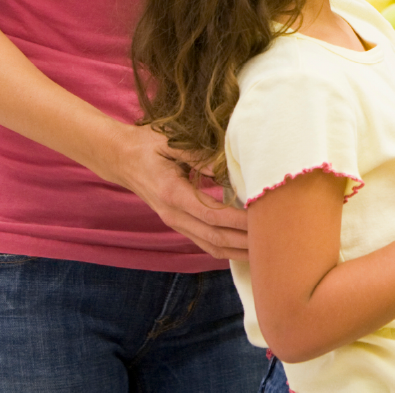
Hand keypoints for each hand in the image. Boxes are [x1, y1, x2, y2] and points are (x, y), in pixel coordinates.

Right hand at [108, 123, 250, 260]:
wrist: (120, 158)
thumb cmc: (148, 145)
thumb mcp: (173, 143)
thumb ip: (200, 155)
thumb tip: (227, 166)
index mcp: (173, 193)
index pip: (213, 215)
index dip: (239, 221)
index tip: (263, 219)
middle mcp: (173, 215)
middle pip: (214, 237)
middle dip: (244, 242)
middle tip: (274, 241)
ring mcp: (175, 222)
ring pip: (210, 245)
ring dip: (237, 251)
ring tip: (264, 252)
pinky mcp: (178, 223)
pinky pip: (204, 242)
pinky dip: (225, 248)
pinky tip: (244, 249)